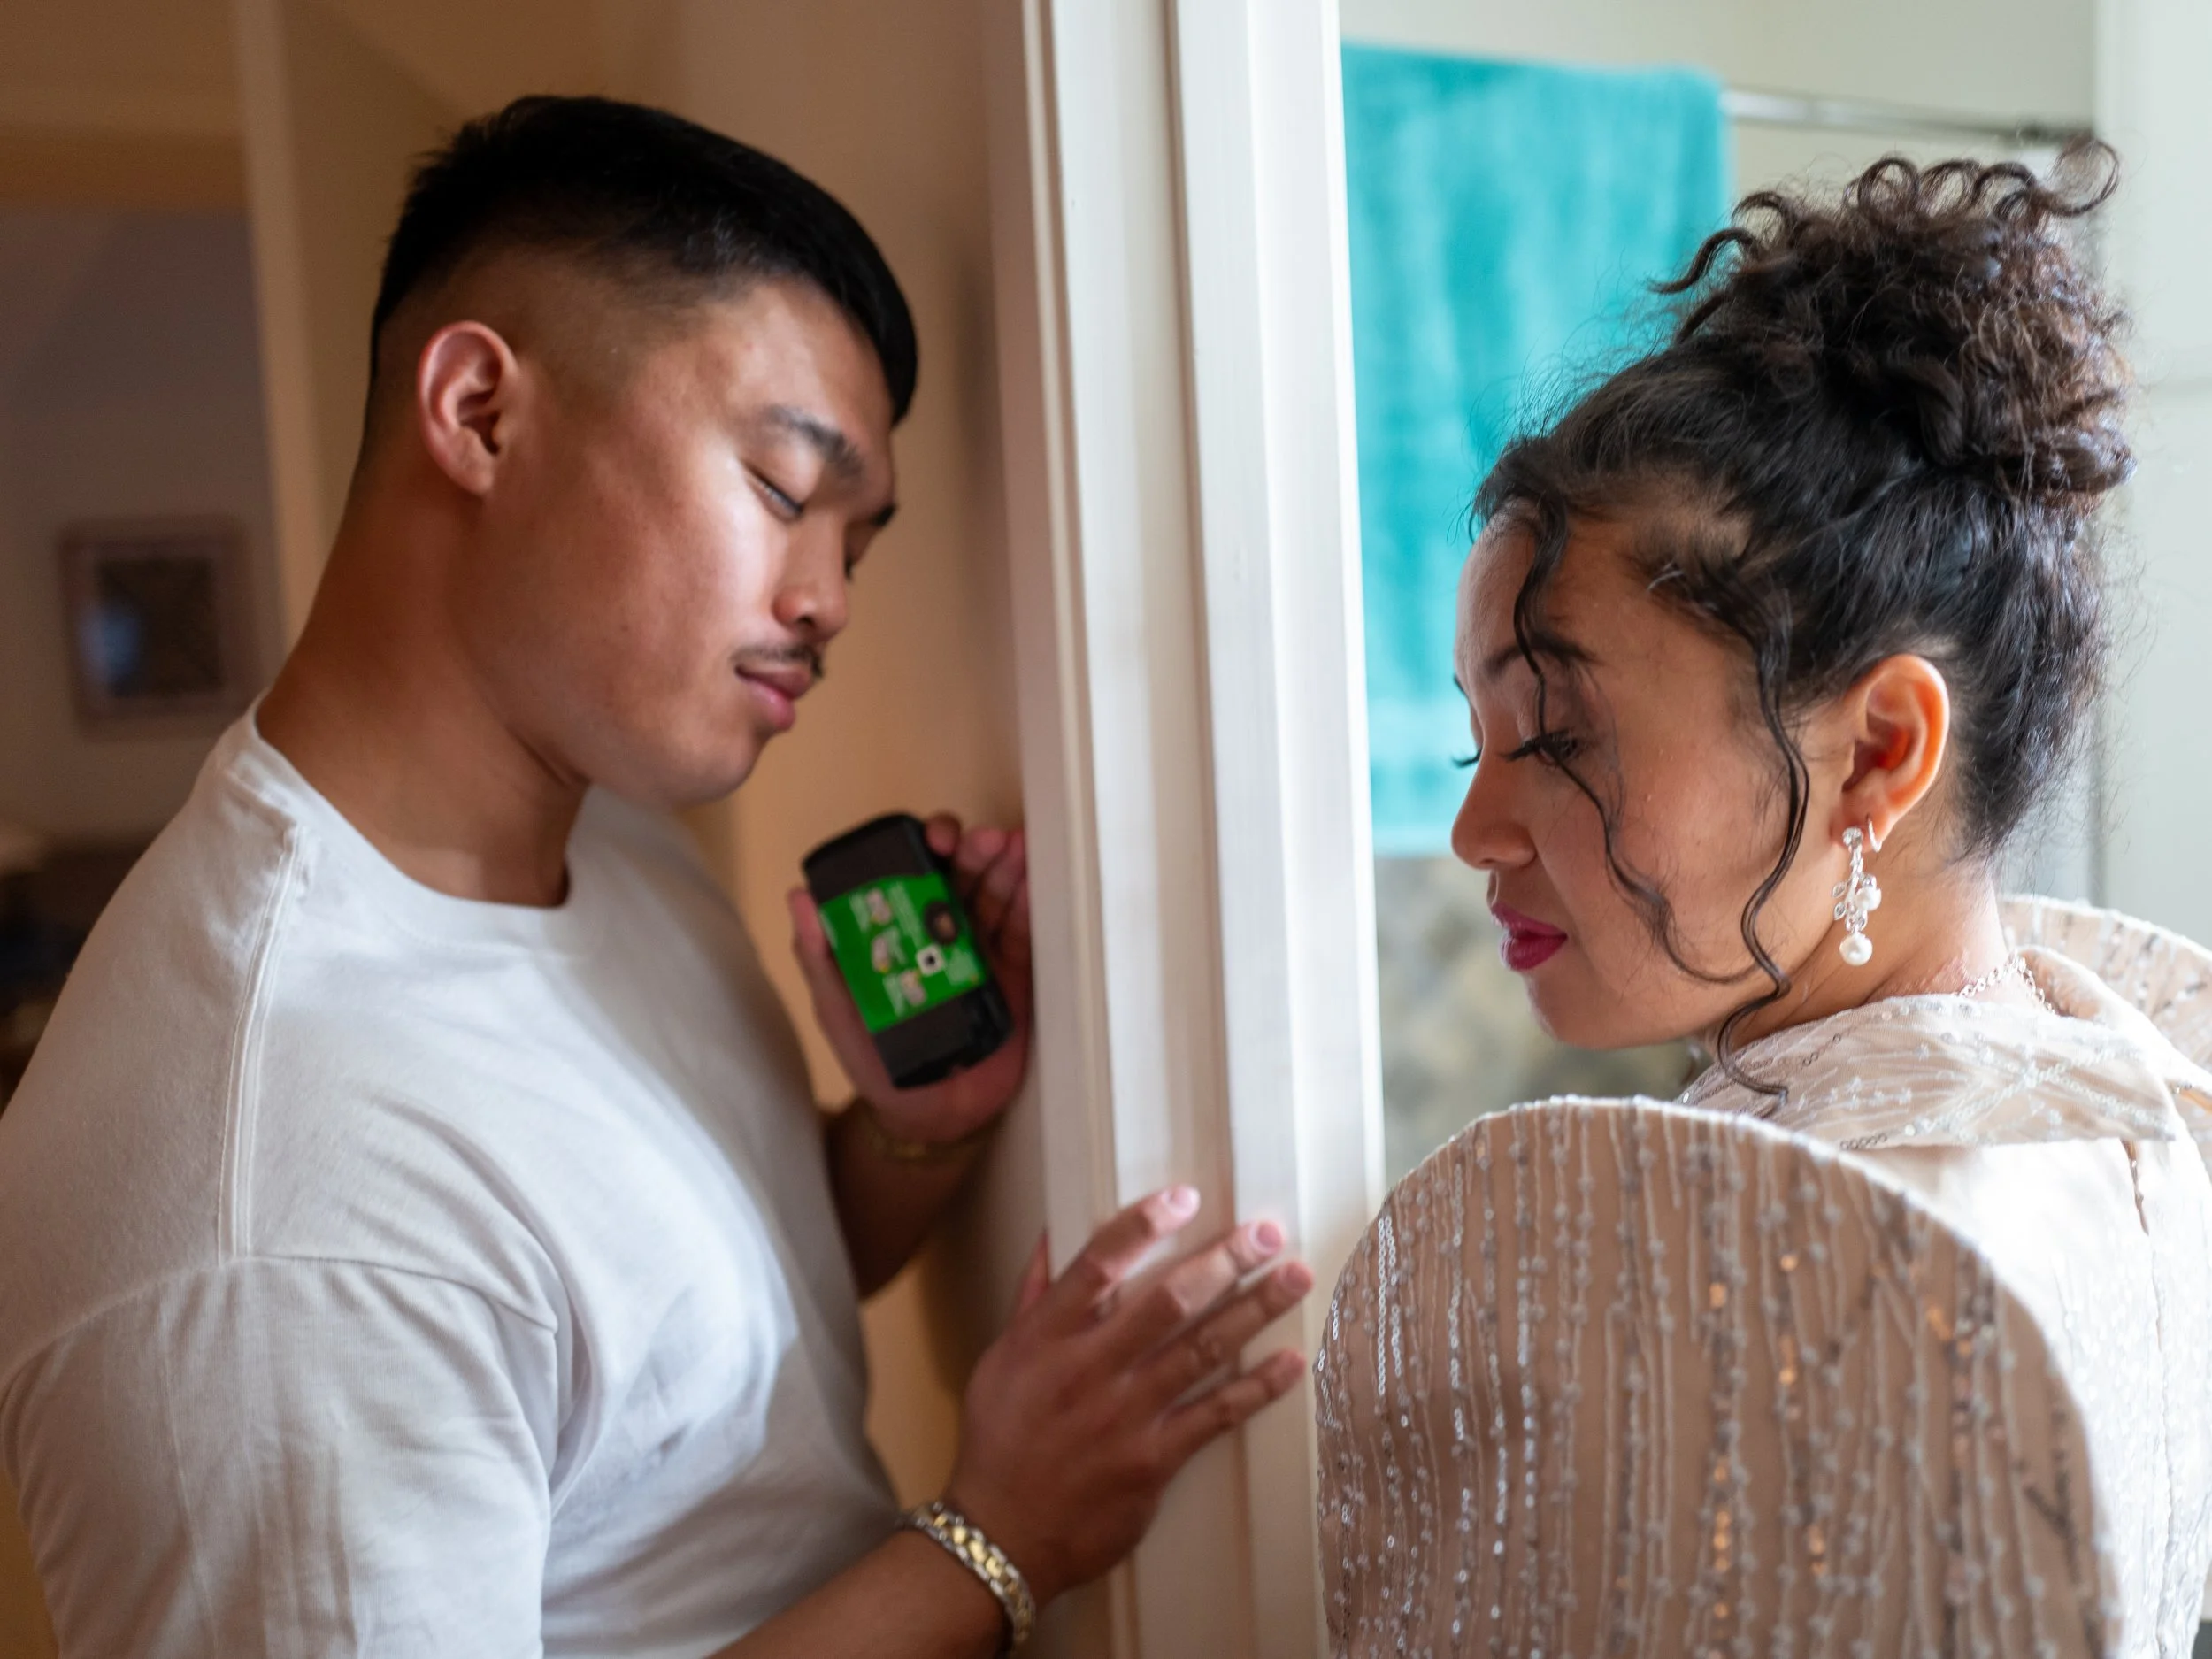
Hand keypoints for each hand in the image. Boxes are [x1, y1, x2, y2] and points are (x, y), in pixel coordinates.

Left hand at [788, 815, 1032, 1144]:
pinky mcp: (1014, 976)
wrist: (926, 1115)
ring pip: (996, 895)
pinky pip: (1023, 933)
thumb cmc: (874, 1059)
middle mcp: (943, 928)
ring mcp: (981, 949)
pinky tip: (1035, 884)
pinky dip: (1031, 905)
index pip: (914, 870)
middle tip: (982, 842)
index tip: (933, 838)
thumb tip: (798, 898)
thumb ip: (820, 957)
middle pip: (962, 873)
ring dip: (1006, 867)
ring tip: (1014, 850)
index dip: (925, 845)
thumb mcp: (837, 1007)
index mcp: (901, 927)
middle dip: (974, 850)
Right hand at [941, 1187, 1314, 1606]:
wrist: (1000, 1533)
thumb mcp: (1002, 1358)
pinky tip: (1291, 1361)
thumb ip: (1034, 1294)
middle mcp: (1088, 1369)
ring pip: (1202, 1351)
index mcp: (1046, 1337)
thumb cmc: (1001, 1439)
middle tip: (1268, 1232)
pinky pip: (1214, 1416)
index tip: (1186, 1196)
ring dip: (1255, 1310)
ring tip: (1296, 1278)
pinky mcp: (1152, 1460)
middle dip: (1224, 1260)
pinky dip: (1257, 1388)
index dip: (1144, 1225)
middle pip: (1167, 1301)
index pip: (1099, 1264)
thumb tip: (1053, 1231)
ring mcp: (1124, 1416)